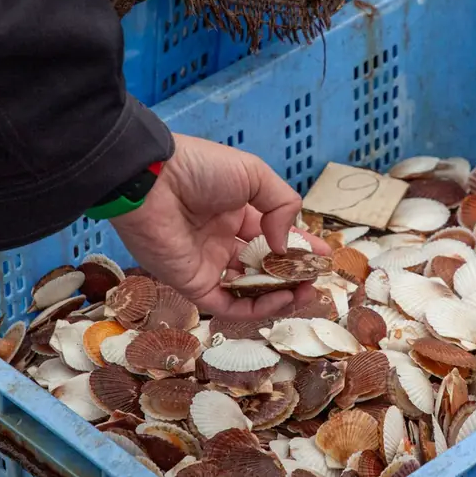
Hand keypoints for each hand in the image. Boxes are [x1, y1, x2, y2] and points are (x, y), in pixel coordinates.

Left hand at [110, 134, 329, 319]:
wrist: (151, 180)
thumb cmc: (200, 168)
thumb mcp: (253, 173)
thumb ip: (281, 205)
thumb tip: (285, 244)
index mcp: (236, 211)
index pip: (273, 234)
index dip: (299, 246)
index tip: (324, 256)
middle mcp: (223, 239)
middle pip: (264, 266)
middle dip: (294, 275)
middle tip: (316, 280)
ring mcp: (209, 263)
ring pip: (250, 289)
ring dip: (280, 295)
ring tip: (304, 293)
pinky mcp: (193, 284)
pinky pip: (229, 304)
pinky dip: (256, 308)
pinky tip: (280, 299)